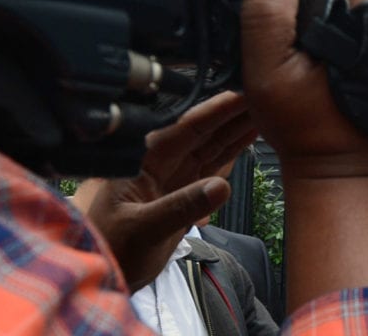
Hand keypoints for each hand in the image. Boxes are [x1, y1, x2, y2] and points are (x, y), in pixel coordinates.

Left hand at [72, 91, 257, 290]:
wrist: (102, 273)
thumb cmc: (110, 249)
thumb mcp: (142, 229)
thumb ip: (181, 207)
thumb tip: (222, 187)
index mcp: (144, 160)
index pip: (185, 129)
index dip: (215, 111)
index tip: (242, 95)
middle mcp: (160, 163)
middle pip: (203, 133)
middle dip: (232, 115)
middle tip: (264, 95)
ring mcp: (174, 177)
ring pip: (211, 147)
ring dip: (236, 130)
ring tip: (265, 111)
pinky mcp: (184, 193)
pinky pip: (213, 167)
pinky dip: (232, 153)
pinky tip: (248, 138)